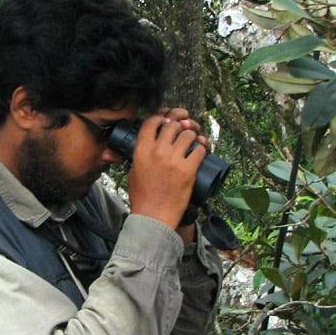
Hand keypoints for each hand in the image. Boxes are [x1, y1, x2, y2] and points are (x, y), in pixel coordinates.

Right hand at [128, 113, 206, 229]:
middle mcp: (158, 151)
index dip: (160, 118)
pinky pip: (200, 150)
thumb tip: (144, 146)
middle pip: (173, 126)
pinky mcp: (188, 170)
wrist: (153, 216)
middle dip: (179, 127)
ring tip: (192, 142)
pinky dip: (202, 149)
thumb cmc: (142, 197)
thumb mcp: (133, 172)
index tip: (165, 121)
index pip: (152, 122)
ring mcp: (174, 160)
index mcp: (141, 151)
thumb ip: (138, 156)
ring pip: (188, 135)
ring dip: (192, 136)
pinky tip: (201, 151)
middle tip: (181, 133)